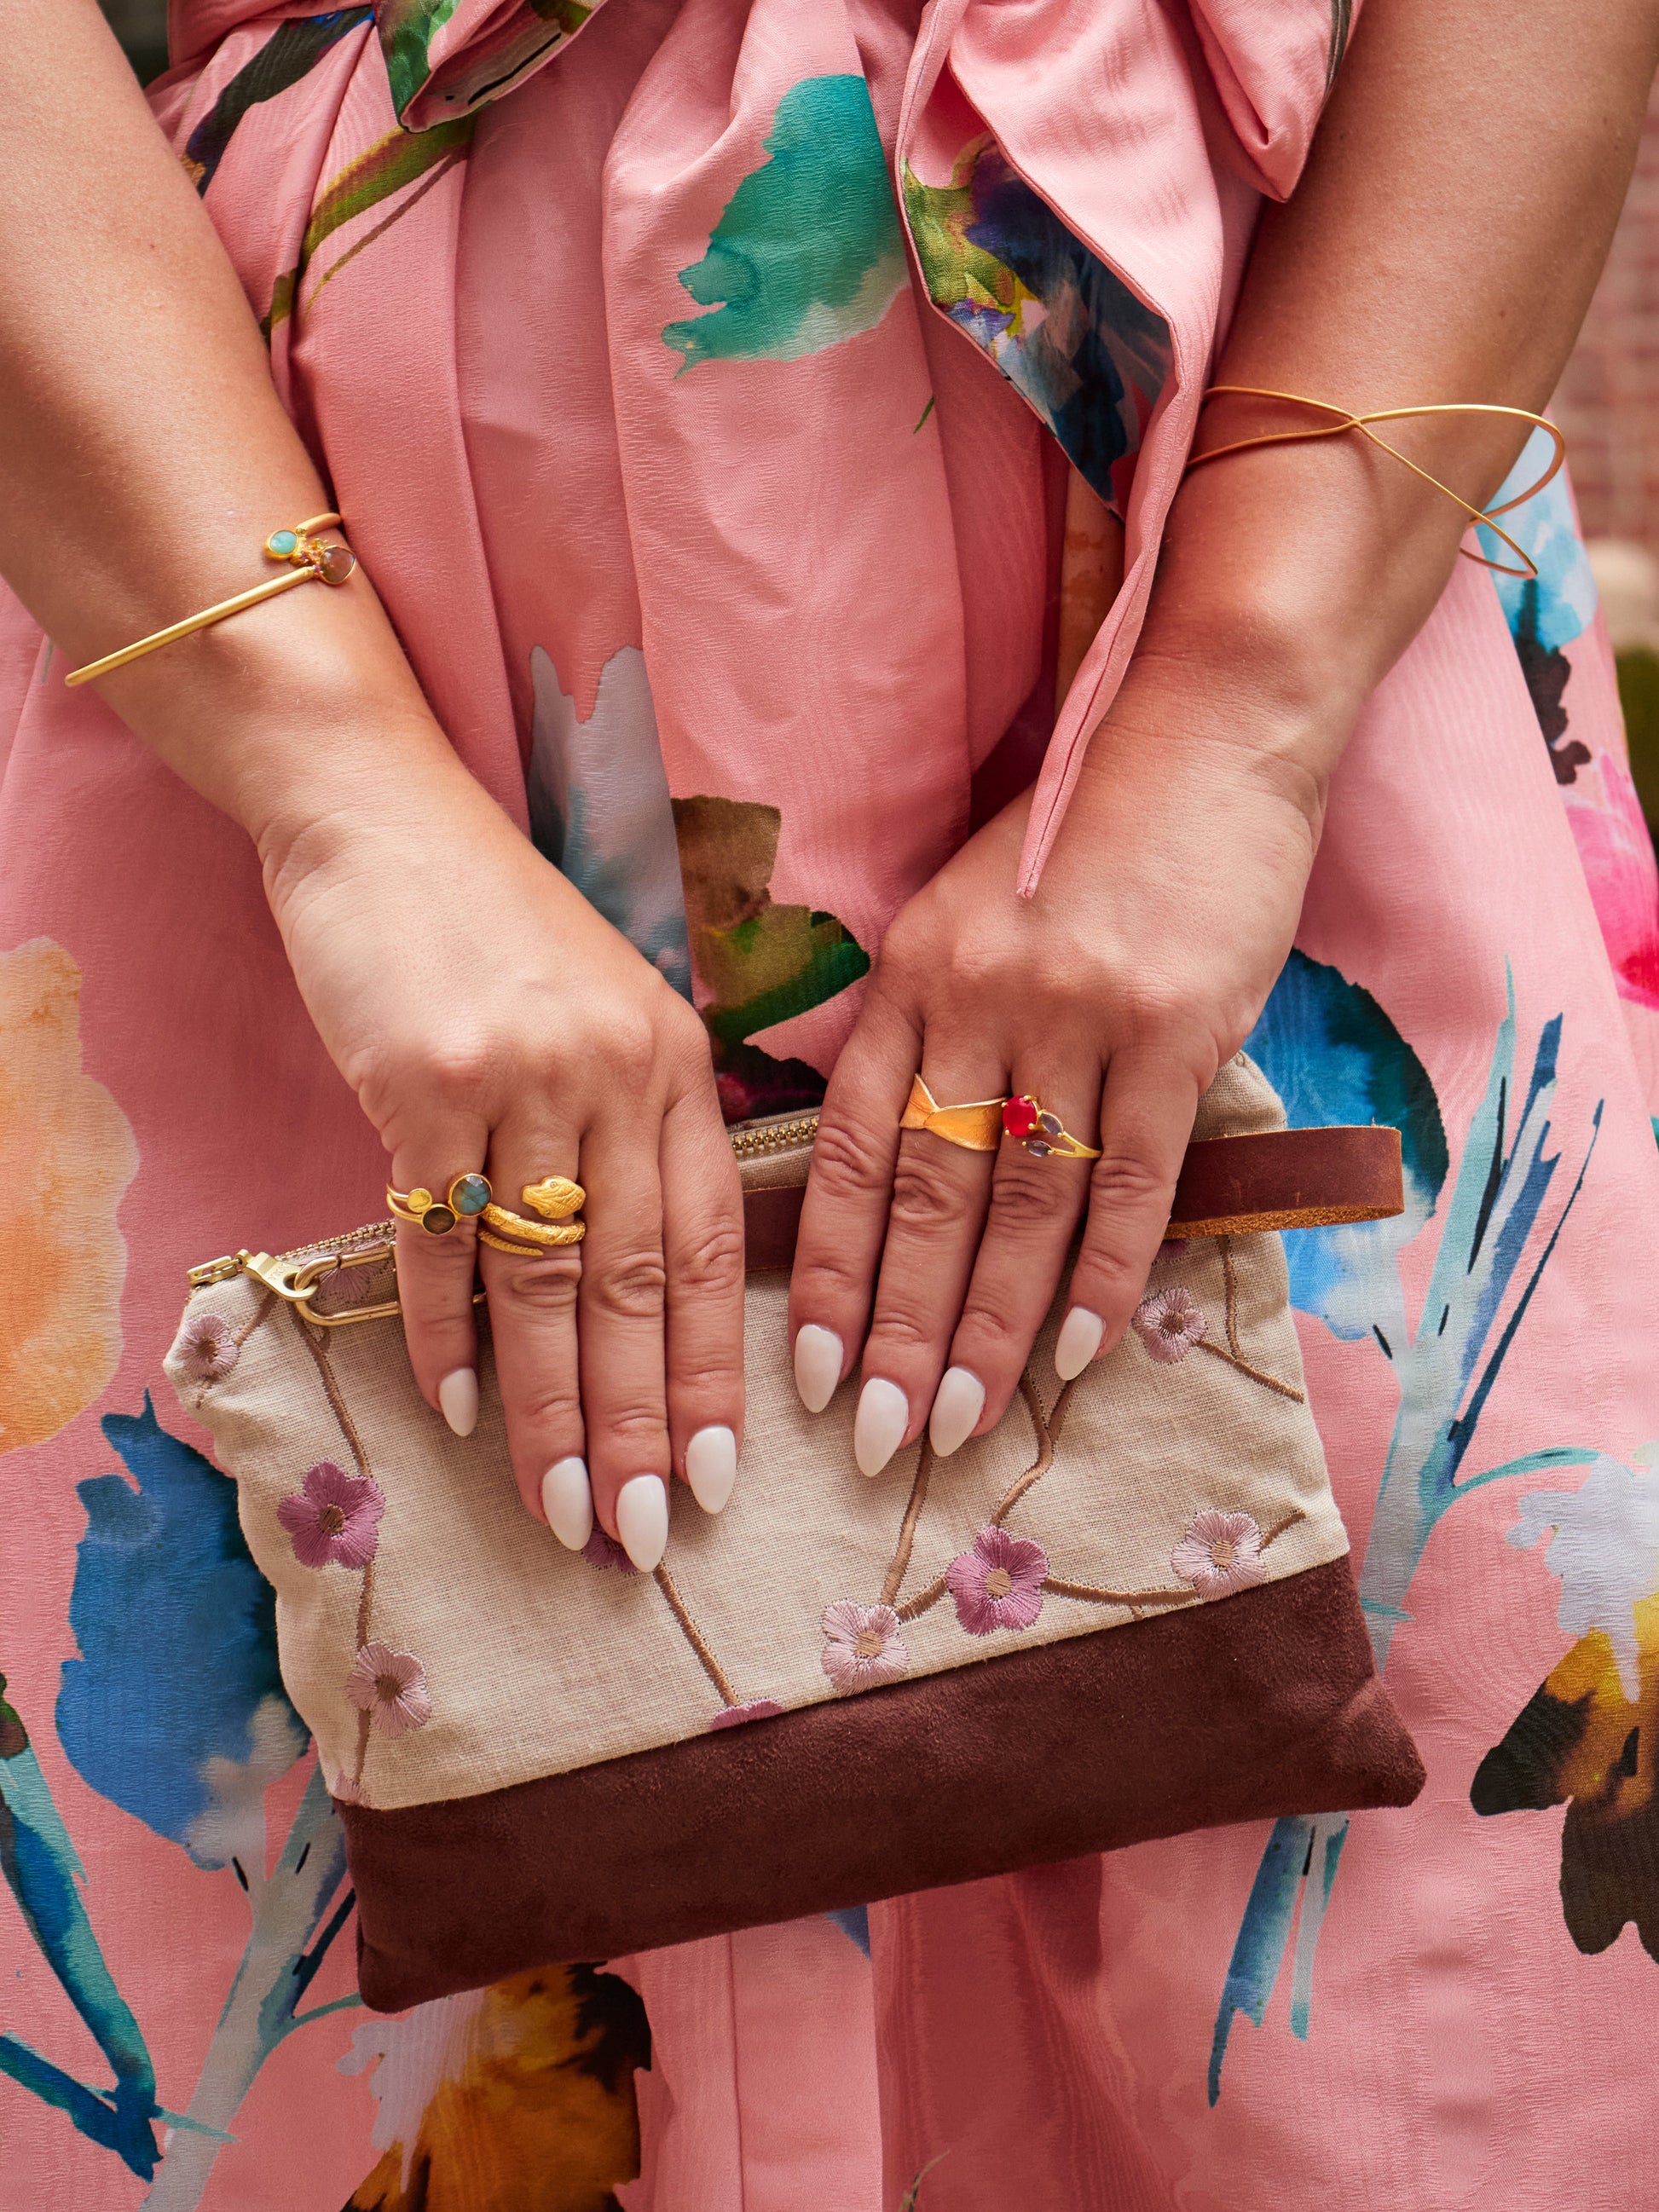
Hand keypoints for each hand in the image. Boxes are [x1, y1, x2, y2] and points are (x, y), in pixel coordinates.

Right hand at [262, 737, 742, 1568]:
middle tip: (642, 1534)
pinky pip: (441, 1237)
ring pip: (546, 1277)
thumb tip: (638, 1287)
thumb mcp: (606, 1011)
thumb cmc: (498, 929)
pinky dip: (445, 1328)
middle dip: (642, 1421)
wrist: (381, 814)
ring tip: (560, 1508)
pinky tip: (454, 1406)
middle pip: (637, 1283)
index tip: (720, 1475)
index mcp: (674, 1065)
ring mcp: (520, 1077)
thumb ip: (635, 1129)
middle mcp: (615, 1074)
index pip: (712, 1247)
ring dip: (550, 1406)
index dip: (716, 1369)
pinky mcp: (422, 1081)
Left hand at [788, 672, 1323, 1471]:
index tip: (810, 1370)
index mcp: (909, 973)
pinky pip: (1134, 1178)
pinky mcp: (1180, 1028)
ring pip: (1021, 1204)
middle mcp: (979, 998)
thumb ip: (922, 1025)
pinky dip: (1106, 1274)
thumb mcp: (962, 911)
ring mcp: (1080, 1014)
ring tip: (958, 1420)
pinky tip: (1078, 1351)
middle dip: (895, 1330)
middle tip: (875, 1439)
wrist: (1209, 727)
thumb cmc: (1078, 830)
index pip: (845, 1150)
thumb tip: (886, 1165)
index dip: (827, 1270)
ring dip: (988, 1326)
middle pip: (923, 1196)